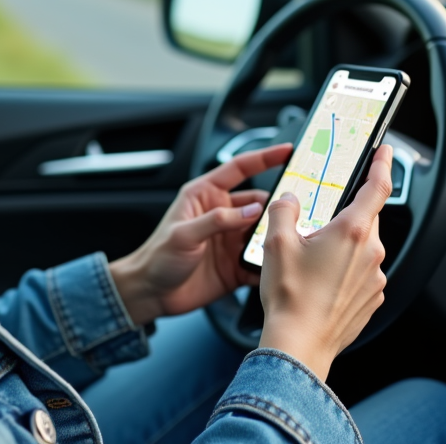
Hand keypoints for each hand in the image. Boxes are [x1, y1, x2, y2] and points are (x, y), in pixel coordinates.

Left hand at [108, 144, 289, 327]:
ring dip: (275, 235)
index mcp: (205, 196)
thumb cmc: (157, 257)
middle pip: (258, 203)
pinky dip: (270, 263)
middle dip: (277, 206)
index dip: (264, 158)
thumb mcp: (184, 234)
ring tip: (288, 241)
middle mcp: (222, 214)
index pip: (239, 169)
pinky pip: (260, 261)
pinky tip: (277, 266)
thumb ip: (218, 220)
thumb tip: (253, 210)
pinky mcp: (236, 264)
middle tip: (294, 212)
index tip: (286, 151)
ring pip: (263, 231)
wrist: (151, 294)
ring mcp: (231, 239)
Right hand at [257, 144, 392, 381]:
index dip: (382, 164)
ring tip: (310, 261)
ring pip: (362, 247)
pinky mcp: (371, 298)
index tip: (384, 151)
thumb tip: (289, 200)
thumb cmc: (290, 297)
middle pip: (365, 218)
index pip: (377, 187)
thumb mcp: (276, 242)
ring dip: (341, 245)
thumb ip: (283, 210)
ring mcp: (374, 278)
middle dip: (344, 215)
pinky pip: (360, 272)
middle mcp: (371, 252)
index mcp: (352, 231)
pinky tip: (319, 282)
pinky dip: (343, 270)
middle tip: (318, 223)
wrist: (299, 345)